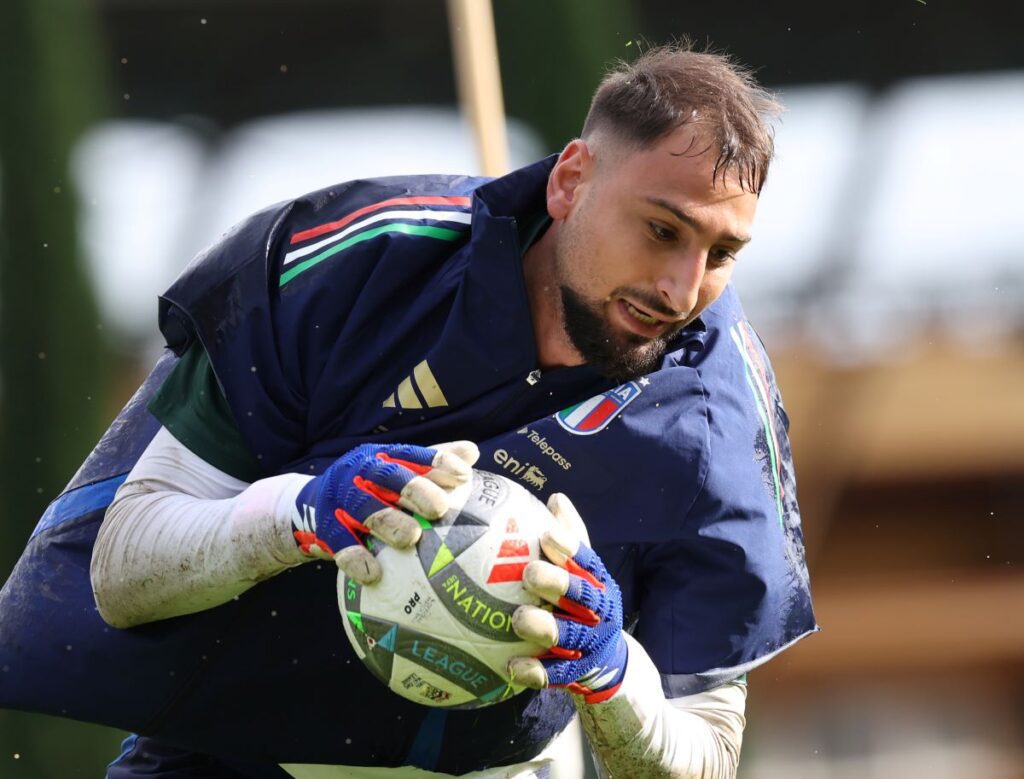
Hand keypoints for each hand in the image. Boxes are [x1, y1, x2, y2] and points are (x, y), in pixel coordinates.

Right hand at [292, 441, 477, 583]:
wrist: (310, 504)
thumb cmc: (369, 489)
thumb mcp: (395, 471)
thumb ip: (430, 463)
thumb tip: (471, 452)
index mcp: (380, 456)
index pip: (410, 454)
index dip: (436, 462)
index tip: (462, 475)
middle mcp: (358, 472)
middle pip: (387, 476)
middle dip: (414, 490)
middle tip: (440, 508)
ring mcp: (339, 498)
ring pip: (363, 508)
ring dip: (387, 522)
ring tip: (412, 537)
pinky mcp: (324, 526)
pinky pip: (338, 542)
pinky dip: (355, 557)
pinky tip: (373, 573)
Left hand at [508, 493, 627, 703]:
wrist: (609, 661)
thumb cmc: (583, 603)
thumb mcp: (583, 572)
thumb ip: (570, 539)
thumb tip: (555, 497)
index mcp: (599, 583)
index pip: (587, 561)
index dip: (569, 547)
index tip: (546, 533)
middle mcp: (600, 612)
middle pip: (582, 597)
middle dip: (558, 584)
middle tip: (528, 573)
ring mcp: (591, 645)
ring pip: (569, 636)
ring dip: (545, 627)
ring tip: (518, 618)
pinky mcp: (579, 674)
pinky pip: (556, 675)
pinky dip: (536, 671)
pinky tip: (512, 665)